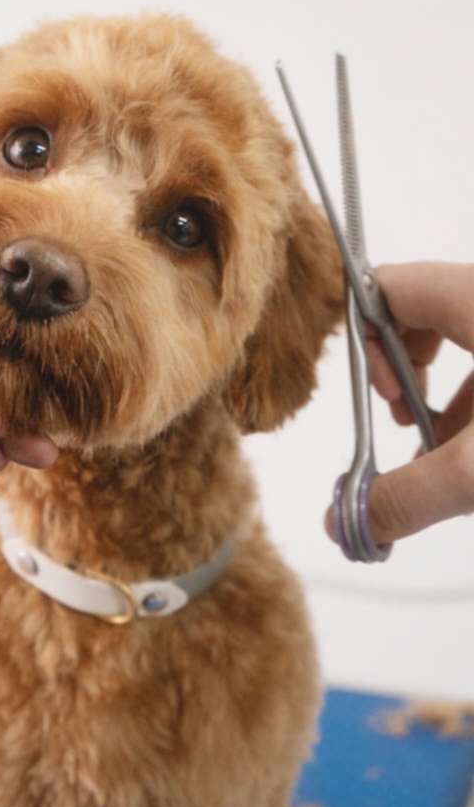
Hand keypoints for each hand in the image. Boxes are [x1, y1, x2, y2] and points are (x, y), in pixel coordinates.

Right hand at [326, 262, 473, 547]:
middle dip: (402, 368)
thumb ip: (407, 497)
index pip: (389, 284)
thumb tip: (343, 523)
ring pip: (463, 335)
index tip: (375, 387)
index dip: (364, 334)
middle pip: (422, 308)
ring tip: (441, 438)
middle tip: (406, 414)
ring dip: (440, 388)